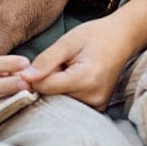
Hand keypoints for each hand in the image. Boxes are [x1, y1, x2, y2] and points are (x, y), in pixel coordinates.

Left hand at [21, 18, 136, 110]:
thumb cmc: (94, 36)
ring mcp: (97, 105)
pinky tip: (71, 80)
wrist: (121, 39)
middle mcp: (93, 97)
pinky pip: (70, 105)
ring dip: (55, 89)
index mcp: (86, 79)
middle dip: (45, 83)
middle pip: (52, 97)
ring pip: (59, 103)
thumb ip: (46, 60)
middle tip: (55, 66)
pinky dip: (64, 94)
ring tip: (66, 71)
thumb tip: (25, 78)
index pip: (46, 87)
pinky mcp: (98, 108)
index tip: (30, 67)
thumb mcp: (67, 42)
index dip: (33, 78)